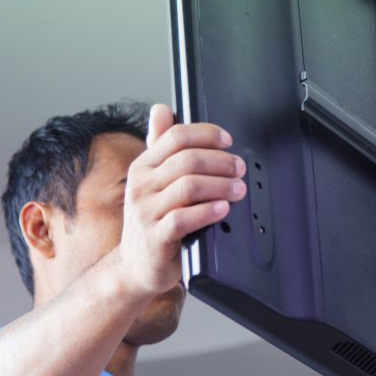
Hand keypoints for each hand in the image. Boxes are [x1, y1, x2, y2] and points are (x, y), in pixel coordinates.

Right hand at [117, 104, 245, 295]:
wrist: (135, 266)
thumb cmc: (151, 221)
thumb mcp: (151, 181)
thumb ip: (159, 146)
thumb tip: (161, 109)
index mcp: (143, 166)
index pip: (175, 137)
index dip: (206, 134)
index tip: (228, 140)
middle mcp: (141, 185)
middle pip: (187, 160)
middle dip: (221, 162)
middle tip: (240, 168)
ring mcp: (146, 212)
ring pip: (189, 186)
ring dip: (221, 185)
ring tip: (238, 189)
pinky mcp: (155, 238)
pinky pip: (185, 218)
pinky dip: (208, 211)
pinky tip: (223, 209)